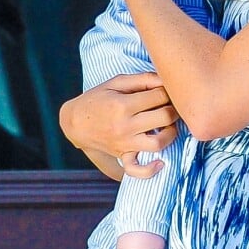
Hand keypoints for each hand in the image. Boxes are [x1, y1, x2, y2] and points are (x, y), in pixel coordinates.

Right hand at [59, 73, 177, 176]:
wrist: (75, 121)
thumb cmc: (98, 98)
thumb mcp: (116, 83)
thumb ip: (142, 79)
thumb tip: (165, 80)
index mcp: (123, 105)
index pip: (159, 96)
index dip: (167, 91)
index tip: (165, 91)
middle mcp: (125, 126)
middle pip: (164, 117)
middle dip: (173, 109)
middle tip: (170, 105)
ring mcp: (124, 143)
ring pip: (158, 143)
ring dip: (170, 133)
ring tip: (168, 125)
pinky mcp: (122, 155)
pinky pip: (137, 169)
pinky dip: (151, 169)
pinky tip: (161, 162)